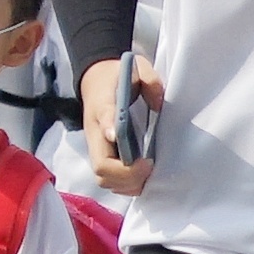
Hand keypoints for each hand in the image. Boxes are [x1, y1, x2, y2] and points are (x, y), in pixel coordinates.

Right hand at [80, 56, 163, 195]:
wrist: (95, 78)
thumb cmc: (118, 75)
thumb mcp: (136, 67)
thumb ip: (149, 81)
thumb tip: (158, 104)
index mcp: (102, 106)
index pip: (103, 120)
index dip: (113, 133)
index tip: (130, 142)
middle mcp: (94, 132)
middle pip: (101, 167)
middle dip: (127, 174)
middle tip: (150, 166)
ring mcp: (96, 147)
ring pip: (103, 178)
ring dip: (126, 183)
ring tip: (147, 175)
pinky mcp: (101, 155)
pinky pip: (108, 180)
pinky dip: (125, 185)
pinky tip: (141, 177)